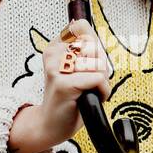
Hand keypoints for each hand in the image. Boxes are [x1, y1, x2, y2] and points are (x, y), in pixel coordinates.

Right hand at [7, 18, 111, 152]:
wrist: (50, 125)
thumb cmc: (69, 98)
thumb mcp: (79, 68)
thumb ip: (88, 48)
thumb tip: (87, 28)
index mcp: (55, 46)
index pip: (82, 27)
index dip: (94, 48)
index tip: (85, 65)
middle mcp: (54, 53)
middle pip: (95, 47)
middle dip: (100, 67)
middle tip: (86, 83)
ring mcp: (57, 68)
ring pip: (98, 64)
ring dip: (101, 81)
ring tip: (86, 91)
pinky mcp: (64, 83)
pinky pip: (98, 79)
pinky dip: (102, 92)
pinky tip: (89, 99)